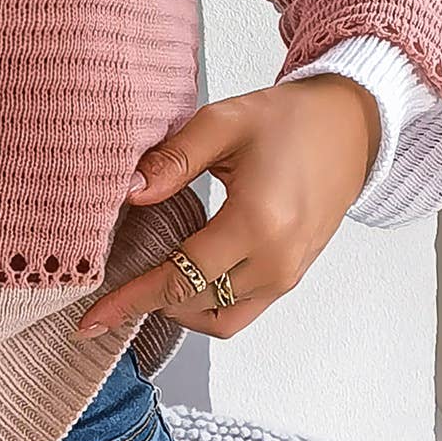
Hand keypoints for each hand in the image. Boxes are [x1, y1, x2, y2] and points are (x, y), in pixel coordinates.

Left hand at [75, 72, 380, 340]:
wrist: (350, 127)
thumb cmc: (287, 120)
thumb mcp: (222, 122)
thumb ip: (173, 159)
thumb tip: (129, 193)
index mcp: (257, 221)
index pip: (179, 277)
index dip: (131, 299)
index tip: (91, 319)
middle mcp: (277, 260)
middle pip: (194, 305)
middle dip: (146, 304)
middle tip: (107, 292)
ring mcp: (289, 274)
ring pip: (219, 320)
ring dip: (177, 309)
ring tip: (144, 282)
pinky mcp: (293, 276)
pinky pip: (241, 311)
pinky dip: (206, 306)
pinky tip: (180, 277)